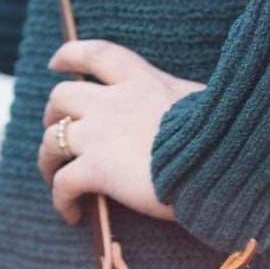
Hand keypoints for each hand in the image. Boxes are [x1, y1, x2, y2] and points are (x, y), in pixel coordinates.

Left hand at [39, 39, 203, 225]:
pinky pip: (63, 183)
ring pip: (51, 140)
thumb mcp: (200, 102)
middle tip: (58, 133)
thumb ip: (177, 101)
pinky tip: (71, 214)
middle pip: (61, 97)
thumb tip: (184, 112)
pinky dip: (60, 199)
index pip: (95, 54)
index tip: (56, 63)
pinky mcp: (98, 169)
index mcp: (140, 80)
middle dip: (53, 115)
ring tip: (55, 177)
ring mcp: (101, 134)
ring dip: (47, 160)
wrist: (219, 159)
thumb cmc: (222, 134)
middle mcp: (113, 102)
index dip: (70, 55)